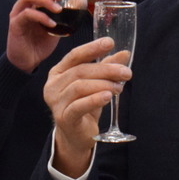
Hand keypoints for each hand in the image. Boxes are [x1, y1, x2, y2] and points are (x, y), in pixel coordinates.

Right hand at [6, 0, 67, 72]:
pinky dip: (41, 16)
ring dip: (45, 0)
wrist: (27, 61)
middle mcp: (22, 5)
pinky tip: (51, 24)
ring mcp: (17, 14)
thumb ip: (64, 14)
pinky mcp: (15, 25)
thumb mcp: (56, 25)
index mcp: (31, 2)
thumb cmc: (40, 42)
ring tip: (58, 9)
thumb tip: (80, 0)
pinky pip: (27, 14)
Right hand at [44, 37, 130, 176]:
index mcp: (59, 72)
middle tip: (125, 72)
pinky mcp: (64, 118)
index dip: (92, 48)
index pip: (75, 56)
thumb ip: (107, 68)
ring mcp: (56, 102)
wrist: (76, 136)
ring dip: (103, 84)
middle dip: (105, 69)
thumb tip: (124, 53)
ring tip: (119, 87)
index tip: (110, 43)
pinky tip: (108, 96)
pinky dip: (94, 99)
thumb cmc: (84, 106)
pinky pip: (79, 106)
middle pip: (80, 71)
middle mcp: (53, 85)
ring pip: (79, 87)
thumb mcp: (97, 84)